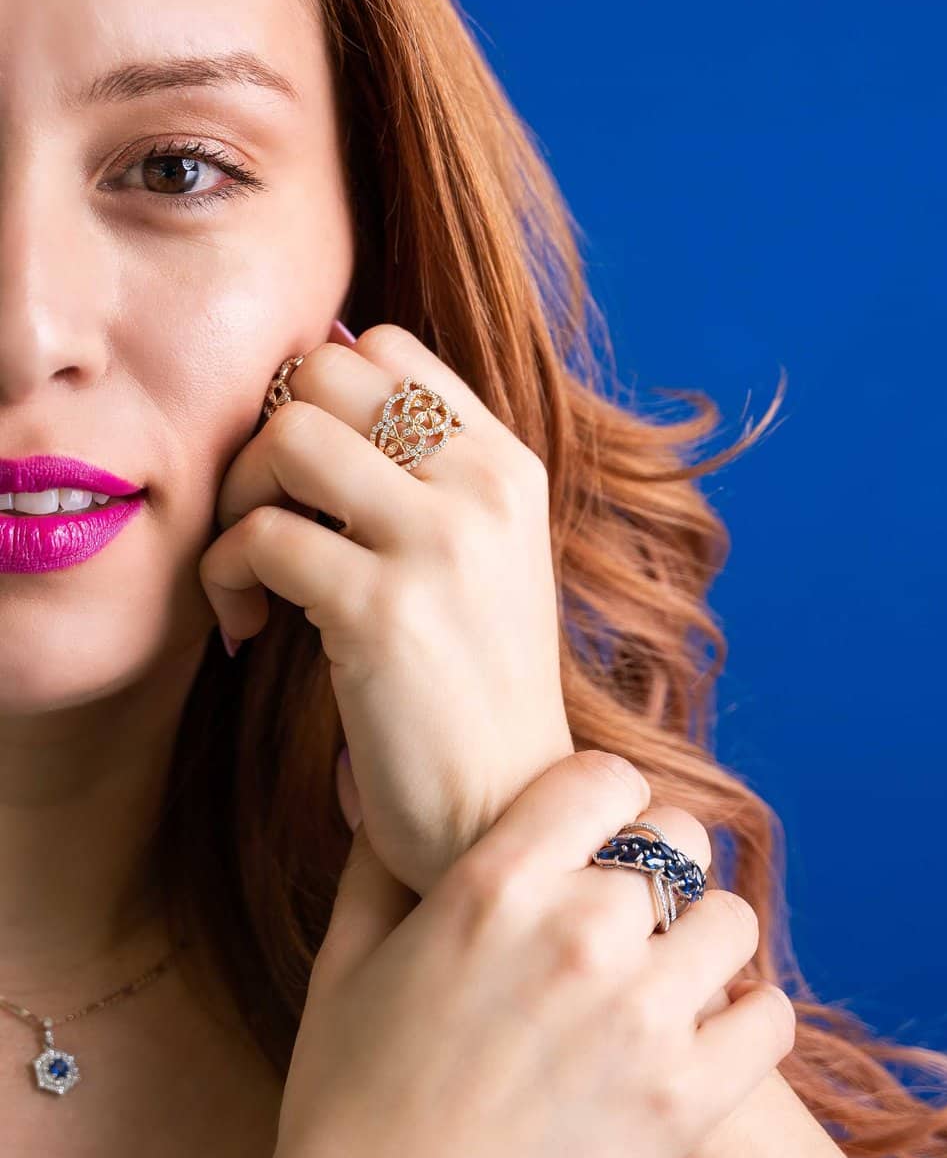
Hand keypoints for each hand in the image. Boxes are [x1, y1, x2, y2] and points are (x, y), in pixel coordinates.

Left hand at [199, 321, 574, 896]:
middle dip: (266, 436)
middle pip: (326, 372)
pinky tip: (246, 624)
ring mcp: (441, 544)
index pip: (386, 347)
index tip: (306, 477)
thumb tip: (312, 379)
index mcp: (508, 465)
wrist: (500, 810)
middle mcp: (485, 487)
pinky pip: (261, 537)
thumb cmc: (468, 684)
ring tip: (252, 567)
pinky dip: (225, 575)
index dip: (317, 395)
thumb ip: (420, 472)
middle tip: (264, 514)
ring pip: (290, 433)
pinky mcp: (384, 610)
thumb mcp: (476, 556)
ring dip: (240, 496)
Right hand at [236, 750, 796, 1157]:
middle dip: (653, 864)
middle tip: (624, 911)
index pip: (606, 777)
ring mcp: (639, 1019)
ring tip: (664, 971)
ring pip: (732, 918)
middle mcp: (577, 934)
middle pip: (678, 837)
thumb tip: (387, 799)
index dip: (602, 800)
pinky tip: (700, 1032)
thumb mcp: (344, 962)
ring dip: (701, 938)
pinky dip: (745, 1019)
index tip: (591, 833)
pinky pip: (771, 1017)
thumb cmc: (345, 1103)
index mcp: (494, 886)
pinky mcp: (682, 1102)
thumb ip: (377, 863)